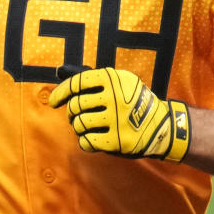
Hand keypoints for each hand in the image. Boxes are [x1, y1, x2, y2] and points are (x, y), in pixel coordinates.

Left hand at [49, 67, 190, 161]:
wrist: (161, 125)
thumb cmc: (130, 101)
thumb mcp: (116, 82)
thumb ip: (87, 77)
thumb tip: (58, 71)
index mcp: (113, 78)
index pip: (77, 83)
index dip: (60, 92)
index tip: (53, 102)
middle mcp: (115, 97)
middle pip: (76, 105)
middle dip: (72, 112)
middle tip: (76, 116)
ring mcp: (117, 120)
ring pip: (80, 124)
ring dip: (79, 127)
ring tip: (86, 127)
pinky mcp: (118, 141)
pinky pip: (87, 142)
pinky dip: (85, 142)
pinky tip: (91, 139)